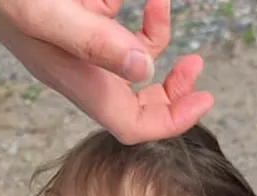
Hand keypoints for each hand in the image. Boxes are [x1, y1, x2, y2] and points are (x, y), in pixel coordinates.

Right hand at [0, 0, 214, 143]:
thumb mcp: (52, 14)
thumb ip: (98, 42)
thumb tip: (145, 70)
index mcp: (79, 81)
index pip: (132, 124)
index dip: (172, 120)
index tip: (204, 99)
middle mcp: (82, 72)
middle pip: (136, 104)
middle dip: (172, 92)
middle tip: (197, 69)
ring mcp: (80, 51)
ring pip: (131, 63)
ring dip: (157, 41)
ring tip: (160, 5)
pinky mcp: (77, 26)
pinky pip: (115, 33)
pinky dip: (136, 18)